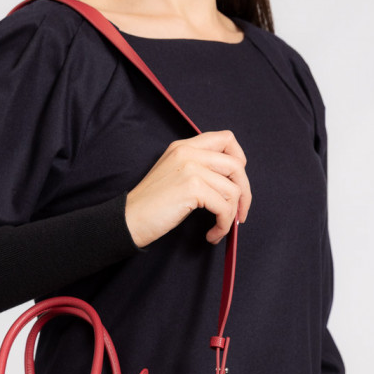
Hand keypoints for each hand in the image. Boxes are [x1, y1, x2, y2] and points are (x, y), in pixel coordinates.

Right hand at [124, 130, 251, 248]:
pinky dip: (223, 225)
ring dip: (231, 215)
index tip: (236, 183)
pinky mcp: (192, 187)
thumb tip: (232, 183)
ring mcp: (190, 167)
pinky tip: (212, 234)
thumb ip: (198, 168)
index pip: (226, 138)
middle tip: (240, 214)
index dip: (239, 160)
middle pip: (236, 165)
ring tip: (219, 228)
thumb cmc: (150, 205)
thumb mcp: (174, 174)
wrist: (129, 219)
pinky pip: (224, 207)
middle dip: (244, 192)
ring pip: (232, 189)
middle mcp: (188, 151)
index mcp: (184, 146)